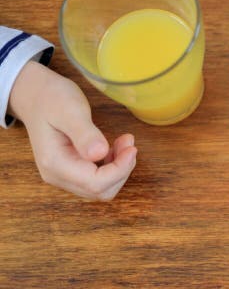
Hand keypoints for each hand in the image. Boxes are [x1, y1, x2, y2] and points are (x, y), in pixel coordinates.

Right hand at [8, 61, 136, 200]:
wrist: (36, 97)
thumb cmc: (52, 99)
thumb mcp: (70, 110)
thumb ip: (84, 133)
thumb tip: (99, 154)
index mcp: (55, 163)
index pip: (95, 183)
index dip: (119, 170)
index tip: (131, 148)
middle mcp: (57, 176)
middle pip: (100, 190)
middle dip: (122, 169)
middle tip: (129, 142)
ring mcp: (63, 176)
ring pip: (101, 188)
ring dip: (119, 169)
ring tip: (123, 142)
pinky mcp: (71, 171)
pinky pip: (98, 180)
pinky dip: (113, 167)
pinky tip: (115, 148)